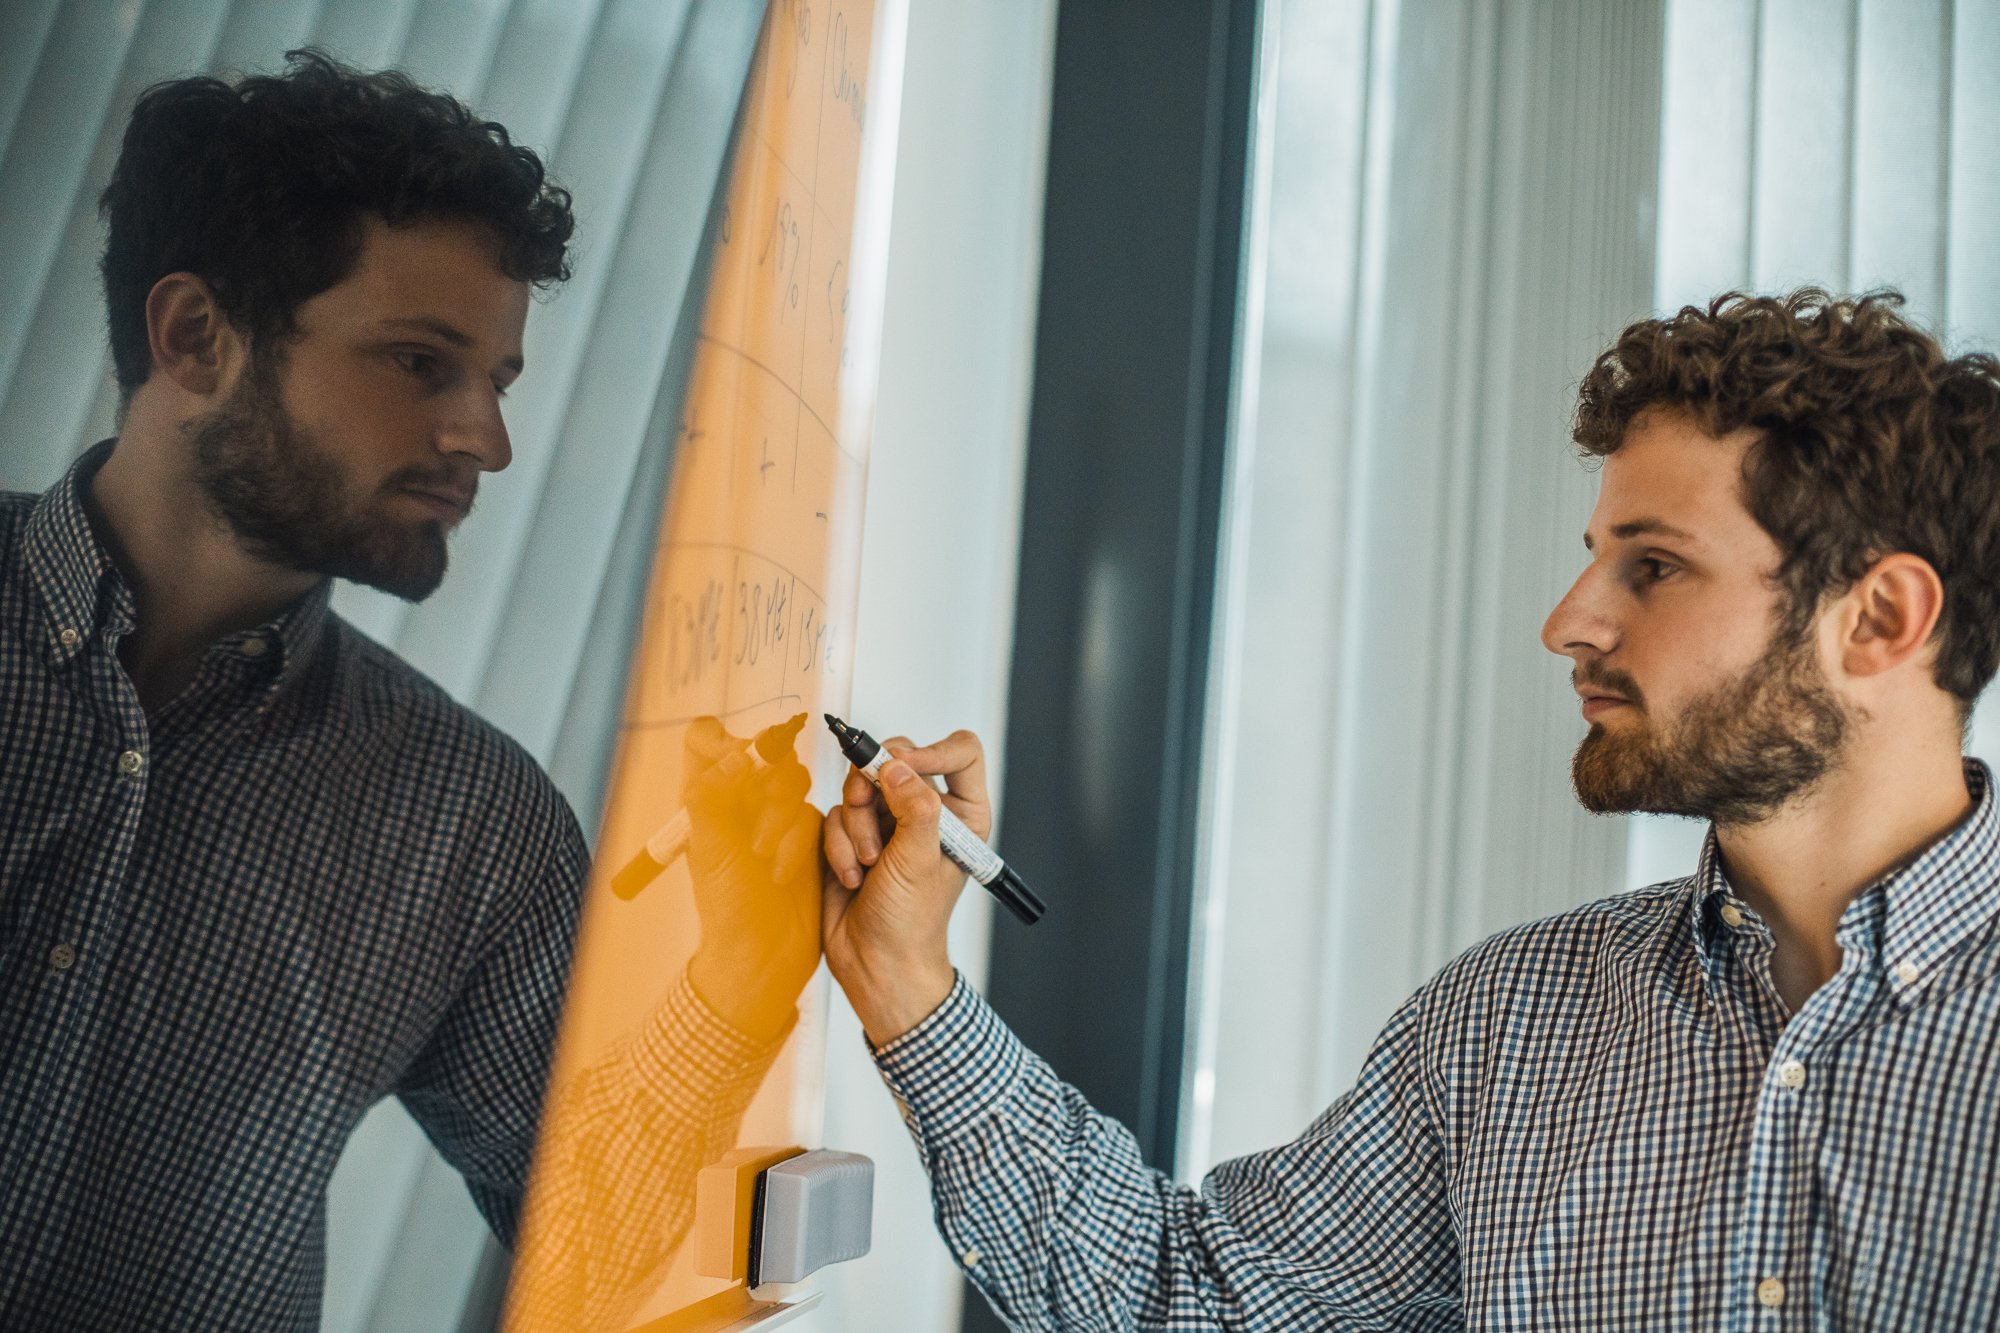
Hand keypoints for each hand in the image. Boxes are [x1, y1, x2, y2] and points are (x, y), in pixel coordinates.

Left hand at [682, 714, 822, 1040]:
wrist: (765, 956)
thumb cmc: (729, 912)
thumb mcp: (713, 852)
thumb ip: (715, 796)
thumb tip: (734, 755)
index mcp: (705, 798)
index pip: (706, 740)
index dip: (724, 740)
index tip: (739, 764)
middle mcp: (739, 800)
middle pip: (761, 752)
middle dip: (766, 788)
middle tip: (756, 836)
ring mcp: (775, 815)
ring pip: (792, 779)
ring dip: (784, 818)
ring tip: (769, 861)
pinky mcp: (808, 832)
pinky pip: (815, 810)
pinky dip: (804, 839)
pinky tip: (789, 871)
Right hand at [820, 729, 990, 1044]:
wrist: (875, 963)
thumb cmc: (912, 924)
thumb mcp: (919, 860)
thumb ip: (914, 808)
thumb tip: (897, 765)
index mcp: (962, 814)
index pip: (961, 753)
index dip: (932, 750)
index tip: (903, 767)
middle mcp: (927, 812)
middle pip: (898, 759)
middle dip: (874, 789)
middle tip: (864, 807)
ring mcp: (889, 822)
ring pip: (861, 787)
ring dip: (856, 826)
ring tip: (867, 864)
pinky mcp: (853, 835)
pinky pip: (836, 815)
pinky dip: (838, 845)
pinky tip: (851, 876)